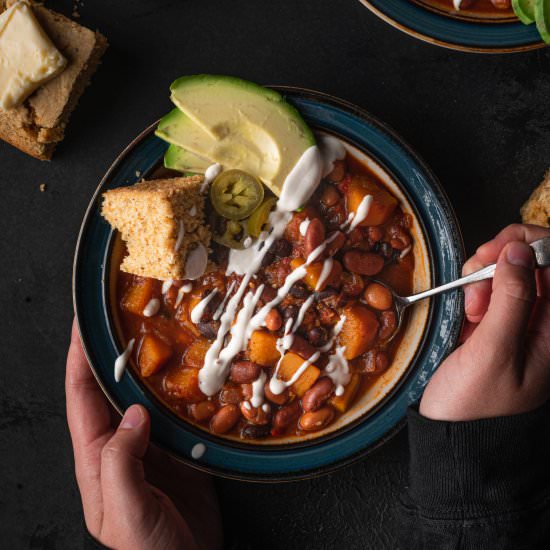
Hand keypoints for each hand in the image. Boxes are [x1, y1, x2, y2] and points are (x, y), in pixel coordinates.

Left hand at [66, 320, 221, 549]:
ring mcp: (150, 444)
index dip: (80, 360)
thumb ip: (122, 463)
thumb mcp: (125, 512)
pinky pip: (177, 409)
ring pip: (147, 394)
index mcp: (96, 458)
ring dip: (152, 365)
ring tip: (163, 334)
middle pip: (113, 388)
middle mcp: (120, 444)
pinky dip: (182, 387)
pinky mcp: (178, 447)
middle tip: (128, 319)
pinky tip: (196, 371)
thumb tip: (135, 414)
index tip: (84, 326)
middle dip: (116, 353)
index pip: (82, 398)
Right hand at [420, 224, 549, 420]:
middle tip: (476, 272)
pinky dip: (474, 288)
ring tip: (468, 303)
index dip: (534, 247)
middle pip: (535, 264)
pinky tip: (466, 308)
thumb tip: (519, 252)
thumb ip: (512, 300)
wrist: (451, 433)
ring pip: (509, 273)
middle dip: (503, 259)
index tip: (502, 246)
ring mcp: (518, 321)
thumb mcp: (494, 352)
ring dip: (484, 275)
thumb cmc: (475, 404)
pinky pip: (490, 289)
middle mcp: (543, 322)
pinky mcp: (496, 322)